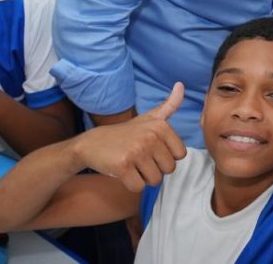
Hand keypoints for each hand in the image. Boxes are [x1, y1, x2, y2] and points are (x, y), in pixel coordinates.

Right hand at [72, 83, 186, 191]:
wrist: (91, 144)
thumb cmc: (125, 133)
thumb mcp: (149, 117)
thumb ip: (169, 105)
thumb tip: (181, 85)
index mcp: (161, 126)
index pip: (180, 155)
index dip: (166, 156)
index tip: (152, 150)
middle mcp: (151, 137)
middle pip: (169, 169)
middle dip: (156, 168)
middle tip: (140, 159)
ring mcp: (137, 151)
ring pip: (155, 180)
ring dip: (143, 177)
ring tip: (132, 165)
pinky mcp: (123, 166)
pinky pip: (139, 187)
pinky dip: (131, 184)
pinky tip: (123, 172)